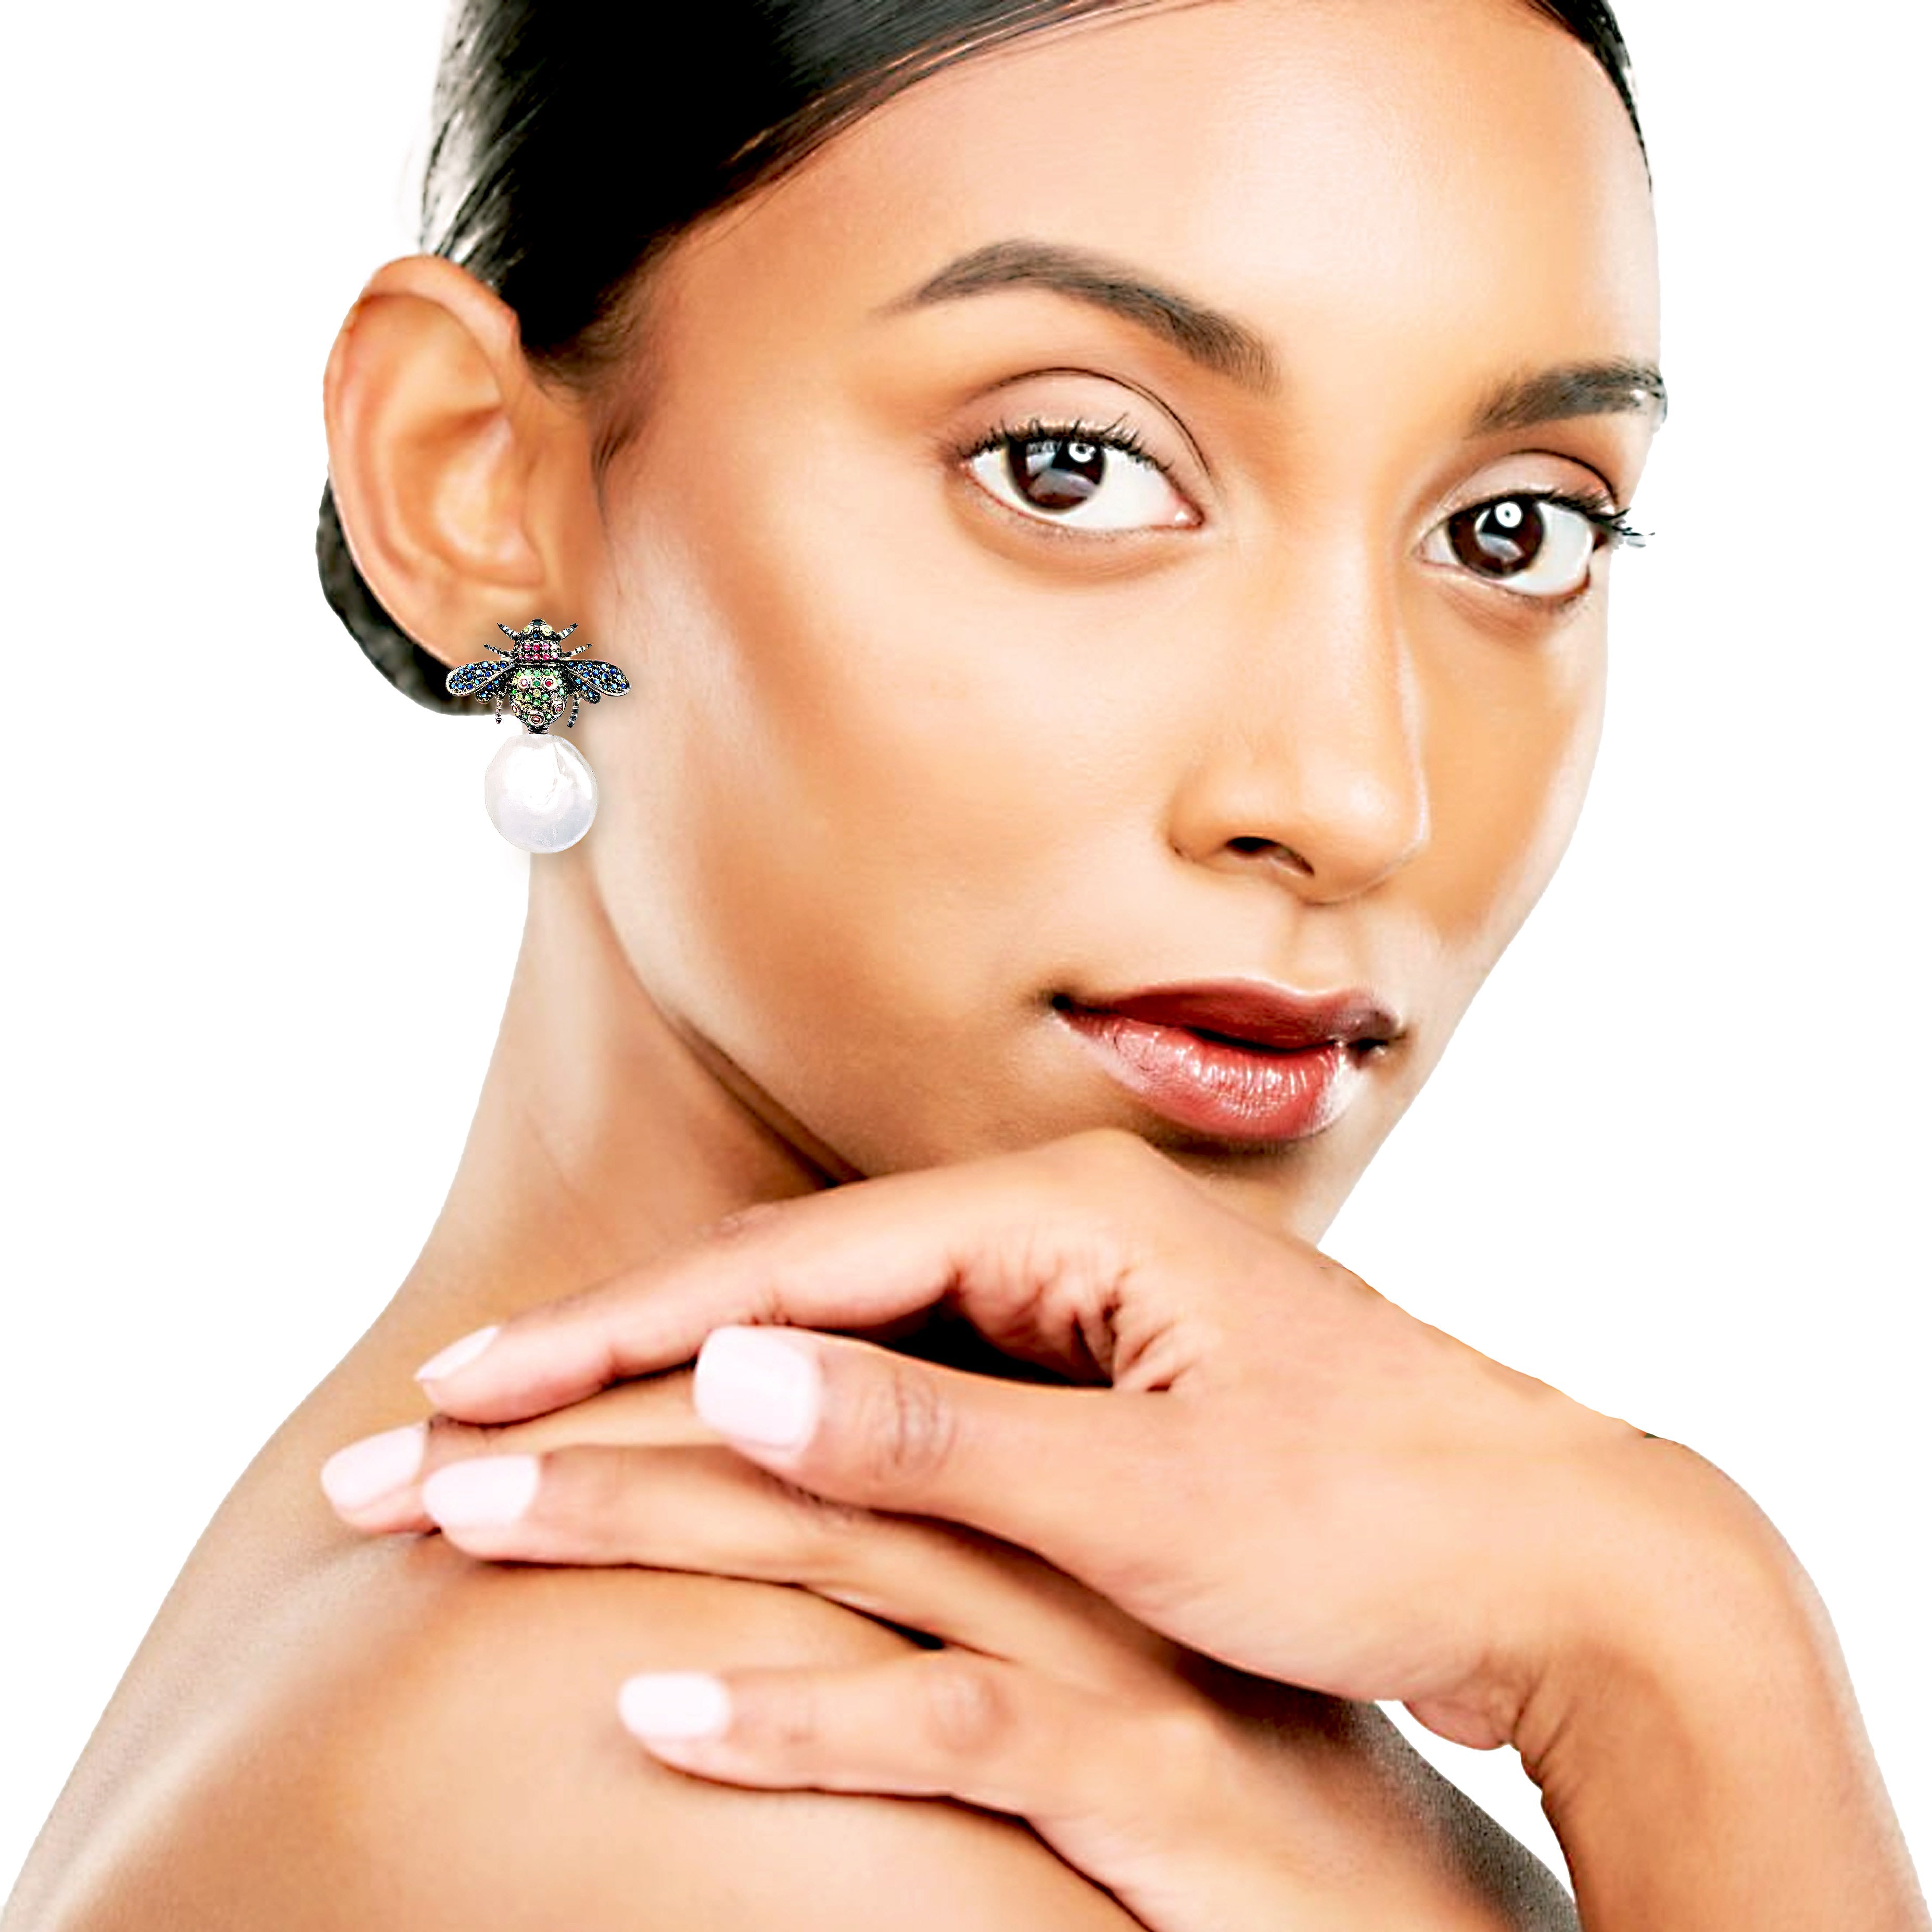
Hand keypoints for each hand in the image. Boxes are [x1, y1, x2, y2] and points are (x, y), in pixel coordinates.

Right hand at [389, 1129, 1749, 1765]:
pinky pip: (900, 1377)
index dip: (613, 1338)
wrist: (1557, 1550)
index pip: (787, 1271)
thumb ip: (934, 1437)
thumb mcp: (1145, 1495)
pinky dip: (790, 1419)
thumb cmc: (1377, 1518)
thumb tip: (726, 1377)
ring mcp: (1070, 1292)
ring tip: (530, 1430)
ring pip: (832, 1335)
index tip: (465, 1393)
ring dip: (684, 1389)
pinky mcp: (1089, 1362)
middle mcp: (1054, 1228)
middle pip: (787, 1287)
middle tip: (438, 1416)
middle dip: (609, 1356)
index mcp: (1062, 1218)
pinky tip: (711, 1445)